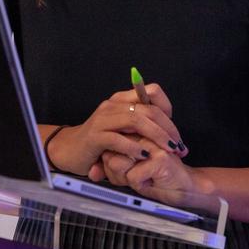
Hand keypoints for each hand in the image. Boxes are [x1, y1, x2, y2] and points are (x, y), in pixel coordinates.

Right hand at [46, 84, 187, 175]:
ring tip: (168, 151)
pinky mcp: (95, 136)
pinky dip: (133, 147)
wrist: (69, 150)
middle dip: (168, 128)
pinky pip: (117, 139)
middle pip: (148, 109)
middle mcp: (113, 105)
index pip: (152, 91)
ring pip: (136, 120)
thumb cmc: (102, 142)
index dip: (167, 108)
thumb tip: (171, 132)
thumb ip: (142, 126)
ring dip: (156, 136)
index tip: (175, 131)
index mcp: (122, 99)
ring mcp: (103, 119)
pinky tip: (144, 156)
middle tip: (179, 146)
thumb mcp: (124, 130)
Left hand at [93, 143, 202, 203]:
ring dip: (125, 178)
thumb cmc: (156, 178)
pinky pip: (132, 176)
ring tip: (141, 180)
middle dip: (115, 173)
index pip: (107, 145)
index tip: (123, 172)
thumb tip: (93, 172)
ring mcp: (153, 145)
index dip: (109, 164)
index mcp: (135, 132)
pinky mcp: (161, 159)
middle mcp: (143, 134)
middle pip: (109, 154)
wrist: (186, 189)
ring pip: (118, 164)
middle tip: (133, 178)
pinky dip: (138, 185)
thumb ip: (112, 166)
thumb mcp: (130, 170)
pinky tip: (150, 182)